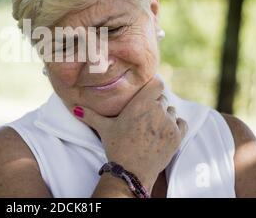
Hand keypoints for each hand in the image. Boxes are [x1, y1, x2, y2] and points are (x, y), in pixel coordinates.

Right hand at [72, 75, 187, 189]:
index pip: (157, 83)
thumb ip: (90, 115)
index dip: (153, 86)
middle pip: (161, 98)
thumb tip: (73, 107)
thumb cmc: (116, 147)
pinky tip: (163, 131)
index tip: (147, 92)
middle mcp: (157, 110)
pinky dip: (175, 125)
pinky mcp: (177, 136)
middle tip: (144, 115)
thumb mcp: (104, 128)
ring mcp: (169, 123)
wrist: (131, 172)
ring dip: (164, 116)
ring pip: (171, 111)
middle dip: (154, 104)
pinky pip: (181, 122)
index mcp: (141, 103)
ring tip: (151, 126)